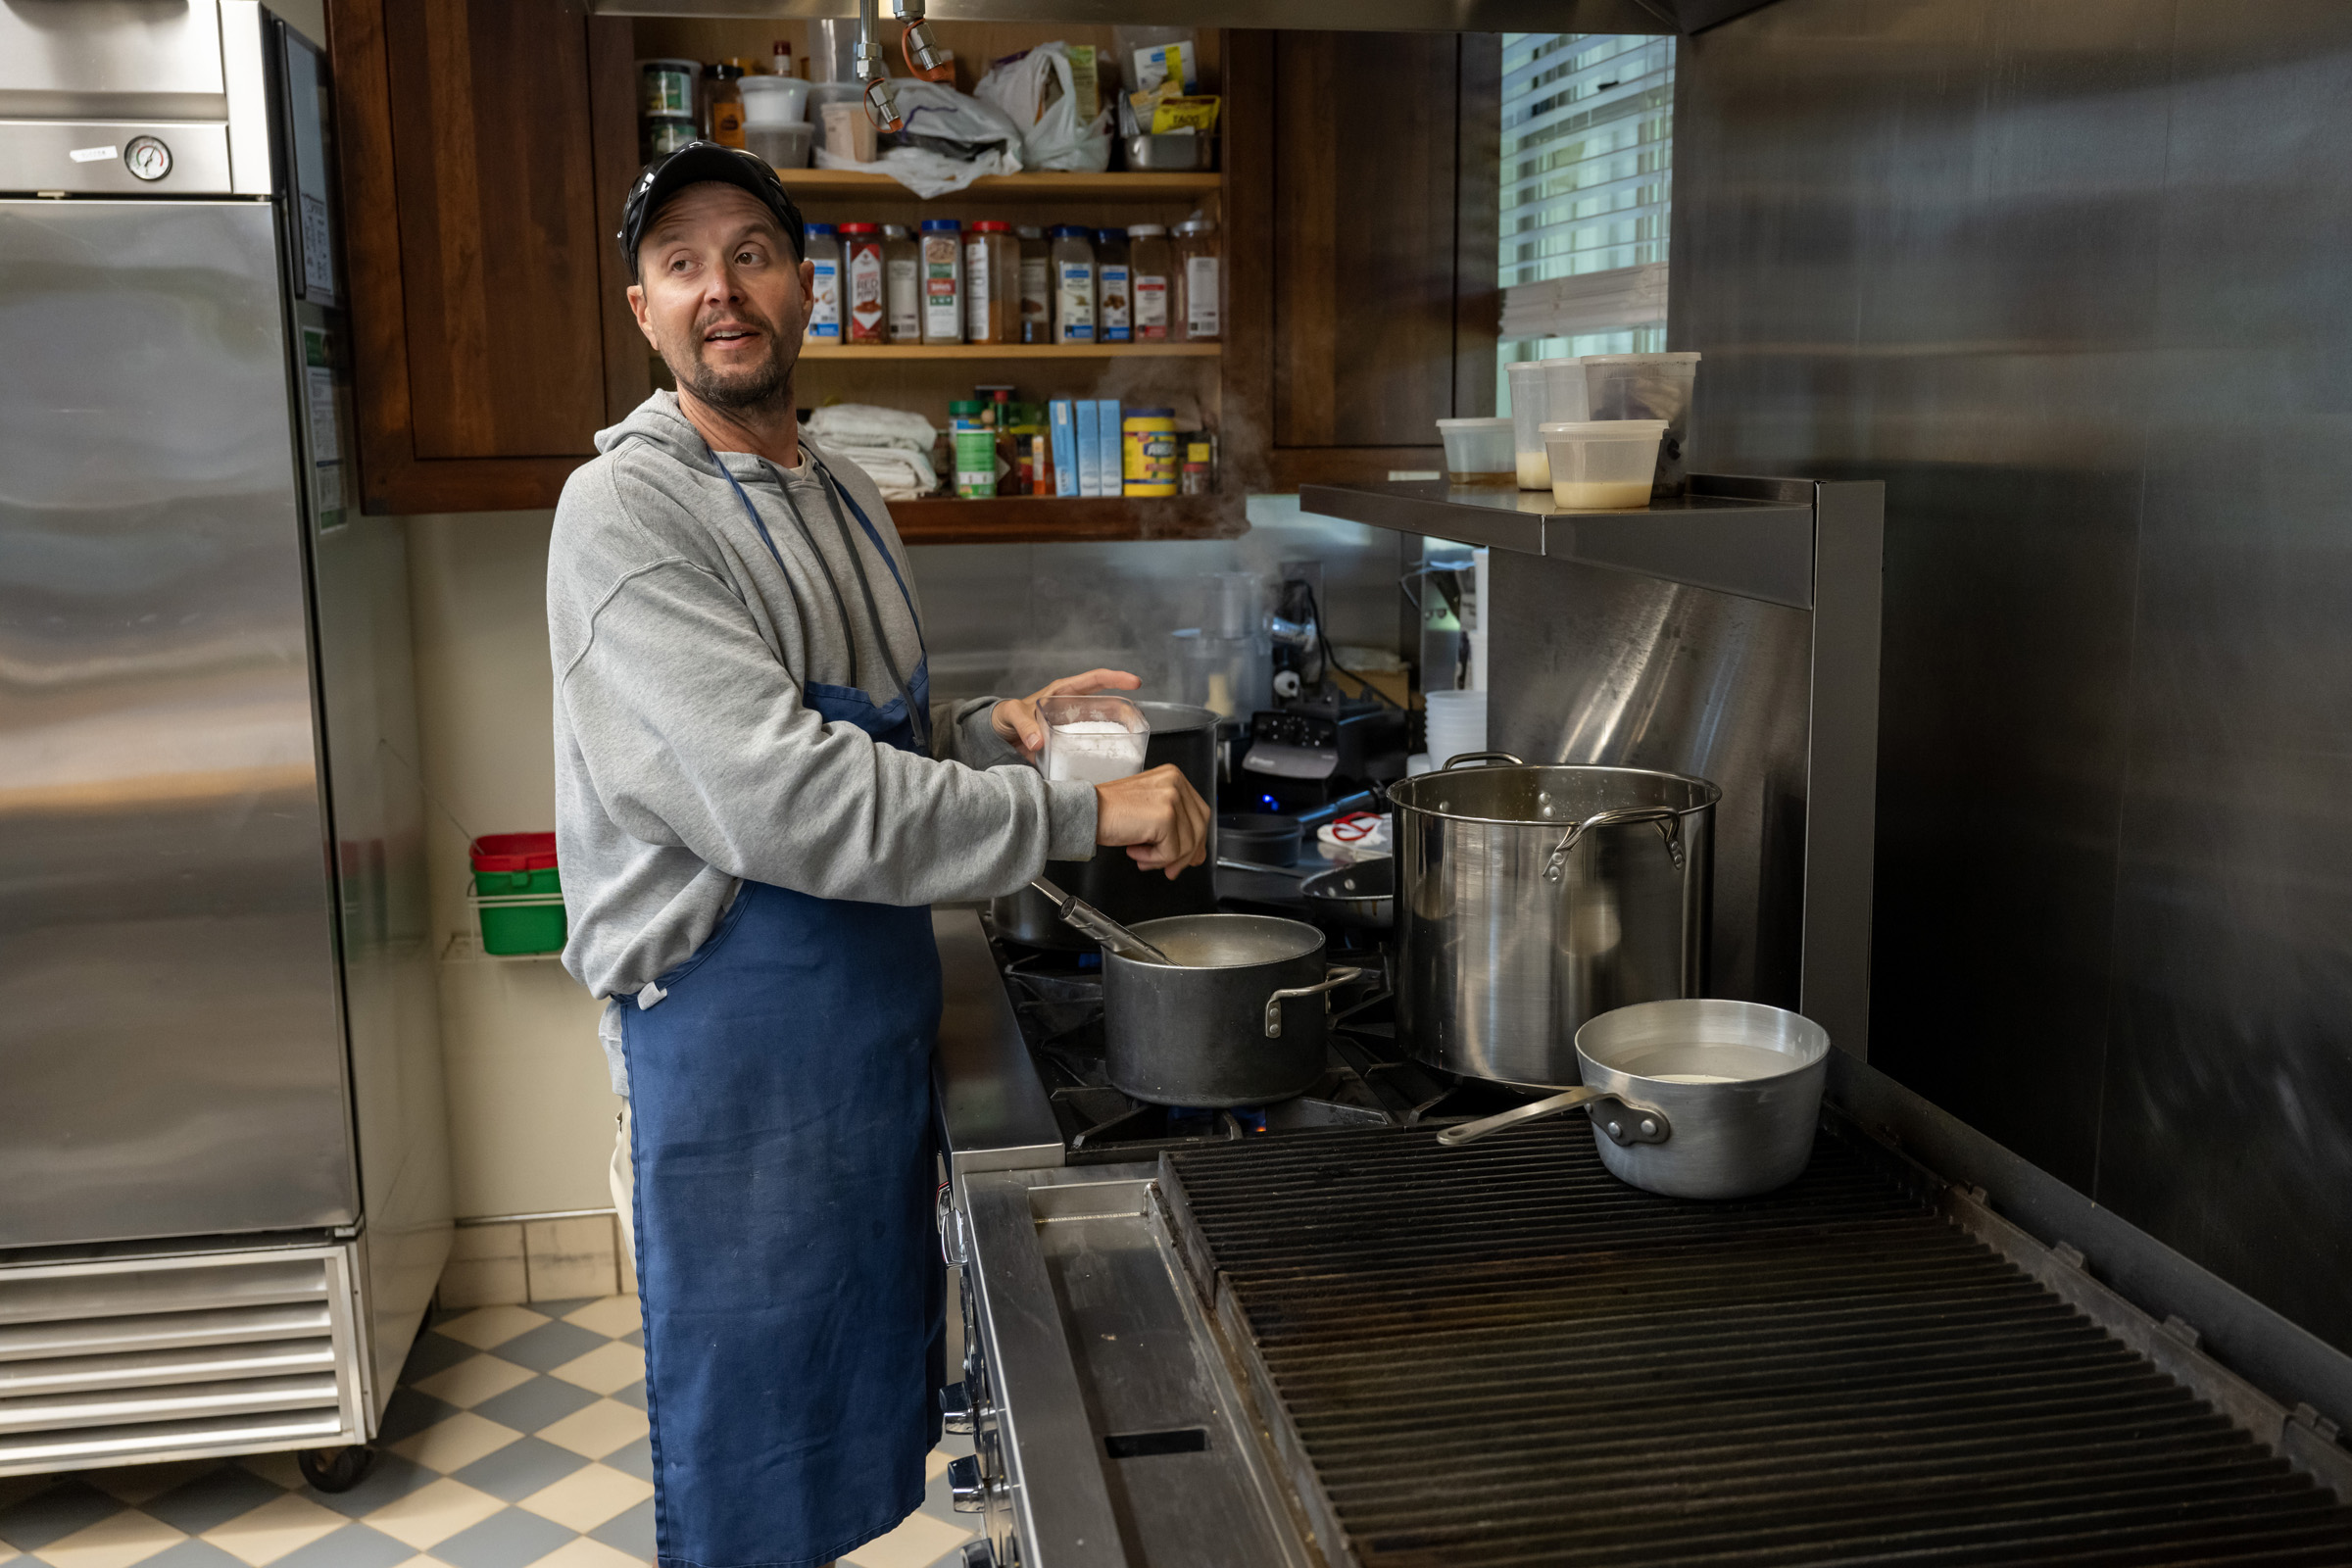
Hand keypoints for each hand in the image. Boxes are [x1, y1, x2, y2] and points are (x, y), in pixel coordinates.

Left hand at [991, 669, 1141, 757]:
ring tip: (1129, 745)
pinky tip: (1107, 763)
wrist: (997, 738)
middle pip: (1106, 705)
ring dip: (1116, 734)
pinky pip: (1088, 747)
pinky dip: (1099, 753)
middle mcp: (1072, 708)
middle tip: (1137, 722)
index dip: (1116, 678)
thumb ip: (1023, 724)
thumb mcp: (1011, 714)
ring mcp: (1072, 727)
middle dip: (1124, 711)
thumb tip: (1037, 742)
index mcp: (1063, 692)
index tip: (1135, 682)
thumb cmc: (1005, 717)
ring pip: (1101, 727)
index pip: (1095, 680)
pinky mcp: (1068, 745)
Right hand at [1094, 765, 1211, 879]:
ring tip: (1142, 855)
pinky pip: (1171, 852)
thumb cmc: (1110, 812)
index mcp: (1174, 777)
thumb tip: (1194, 854)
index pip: (1200, 813)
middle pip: (1199, 828)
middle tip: (1169, 868)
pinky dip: (1154, 858)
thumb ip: (1175, 827)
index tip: (1188, 857)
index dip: (1197, 840)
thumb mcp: (1149, 812)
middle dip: (1185, 855)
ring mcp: (1172, 798)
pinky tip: (1135, 850)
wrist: (1087, 812)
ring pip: (1187, 844)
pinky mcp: (1165, 817)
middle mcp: (1176, 783)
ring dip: (1164, 859)